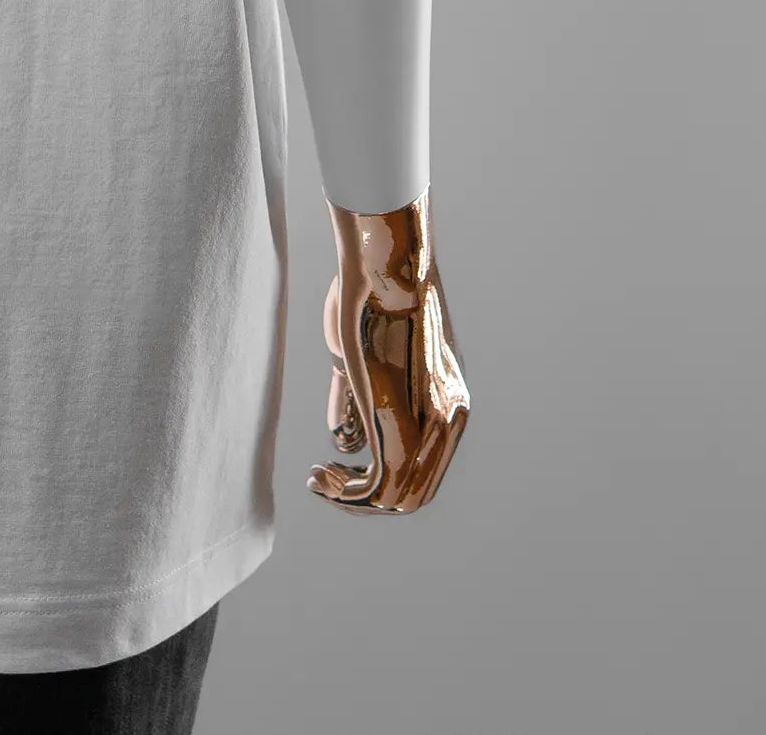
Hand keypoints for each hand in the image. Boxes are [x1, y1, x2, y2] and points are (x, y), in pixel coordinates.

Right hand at [310, 189, 466, 511]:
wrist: (389, 265)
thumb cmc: (372, 290)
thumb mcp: (367, 351)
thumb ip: (359, 396)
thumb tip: (344, 442)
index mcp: (448, 401)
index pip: (425, 467)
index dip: (385, 479)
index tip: (342, 463)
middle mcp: (447, 421)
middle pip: (416, 493)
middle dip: (367, 499)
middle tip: (327, 479)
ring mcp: (428, 426)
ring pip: (399, 499)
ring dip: (352, 501)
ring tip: (318, 479)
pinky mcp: (400, 423)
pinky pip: (378, 490)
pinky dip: (345, 497)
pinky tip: (317, 477)